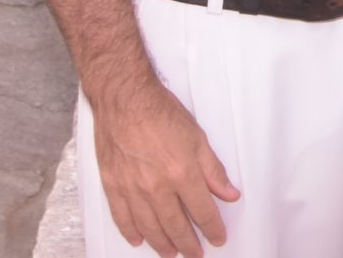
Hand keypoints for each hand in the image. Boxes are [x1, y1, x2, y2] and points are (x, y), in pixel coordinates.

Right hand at [92, 74, 238, 254]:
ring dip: (162, 243)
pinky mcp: (112, 185)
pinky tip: (138, 240)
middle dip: (188, 243)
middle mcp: (157, 187)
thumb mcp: (197, 137)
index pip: (202, 211)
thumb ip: (213, 170)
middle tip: (195, 254)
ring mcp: (132, 188)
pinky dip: (131, 231)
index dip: (212, 228)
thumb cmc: (160, 112)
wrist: (124, 98)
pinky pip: (122, 217)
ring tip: (171, 253)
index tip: (218, 238)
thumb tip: (229, 193)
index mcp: (182, 174)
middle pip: (176, 225)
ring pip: (149, 227)